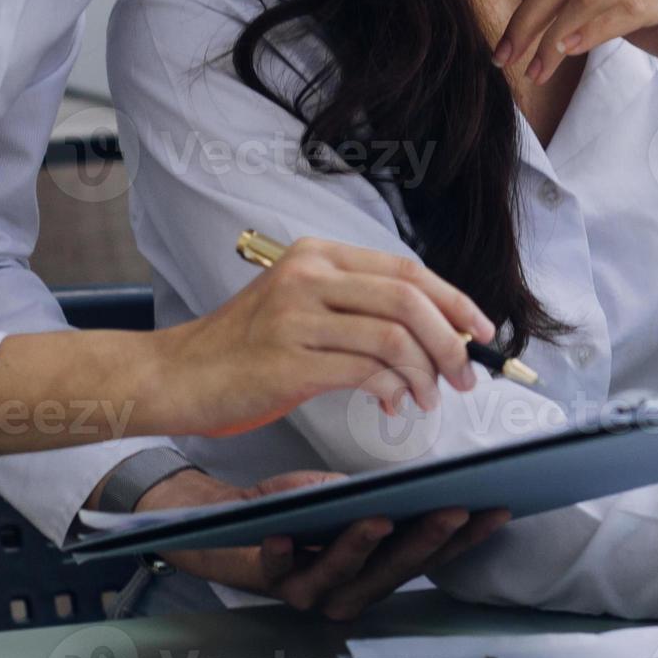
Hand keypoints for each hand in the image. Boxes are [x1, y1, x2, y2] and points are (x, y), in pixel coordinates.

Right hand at [140, 238, 495, 436]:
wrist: (176, 374)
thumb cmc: (242, 349)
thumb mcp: (300, 307)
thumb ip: (356, 308)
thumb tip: (432, 332)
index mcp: (317, 255)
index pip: (408, 270)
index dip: (455, 301)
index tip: (482, 332)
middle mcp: (309, 276)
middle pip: (410, 300)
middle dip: (451, 342)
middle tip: (465, 375)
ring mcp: (297, 316)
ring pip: (394, 337)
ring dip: (426, 373)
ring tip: (429, 398)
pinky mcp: (289, 360)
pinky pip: (366, 371)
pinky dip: (393, 390)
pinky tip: (393, 403)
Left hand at [145, 470, 511, 621]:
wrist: (223, 522)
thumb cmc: (289, 510)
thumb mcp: (340, 497)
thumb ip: (375, 500)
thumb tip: (420, 483)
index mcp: (373, 572)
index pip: (427, 557)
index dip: (463, 538)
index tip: (495, 509)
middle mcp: (345, 592)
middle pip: (392, 572)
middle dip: (424, 541)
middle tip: (453, 510)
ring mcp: (306, 590)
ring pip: (341, 576)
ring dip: (361, 548)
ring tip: (378, 518)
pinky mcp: (263, 579)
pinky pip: (274, 571)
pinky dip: (280, 555)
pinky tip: (281, 537)